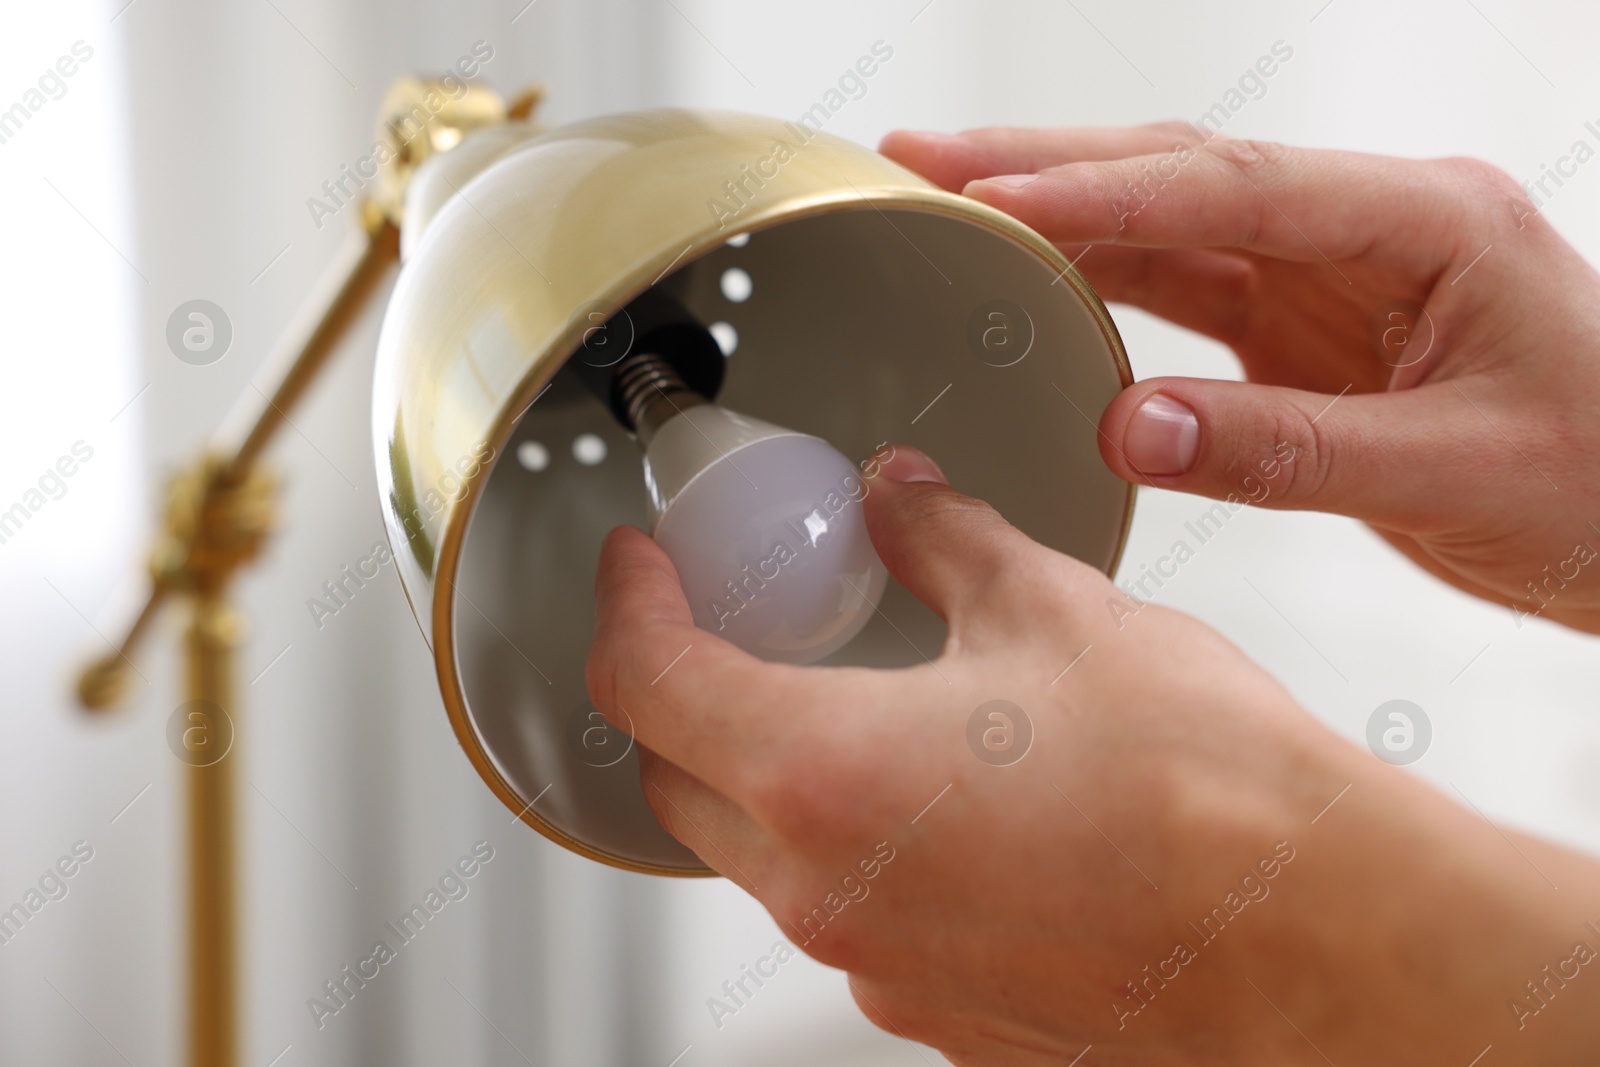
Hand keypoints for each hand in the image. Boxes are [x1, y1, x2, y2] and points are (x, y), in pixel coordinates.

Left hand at [587, 448, 1599, 1065]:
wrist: (1317, 939)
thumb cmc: (1204, 791)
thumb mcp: (1052, 611)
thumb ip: (944, 543)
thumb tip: (900, 502)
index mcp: (823, 773)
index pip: (646, 680)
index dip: (625, 605)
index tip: (639, 565)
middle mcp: (825, 888)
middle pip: (676, 777)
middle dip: (677, 691)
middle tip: (723, 622)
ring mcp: (875, 963)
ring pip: (757, 852)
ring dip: (763, 769)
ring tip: (838, 695)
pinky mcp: (934, 1007)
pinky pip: (845, 911)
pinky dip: (845, 840)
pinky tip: (929, 793)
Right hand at [880, 124, 1599, 632]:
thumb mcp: (1453, 475)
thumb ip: (1286, 451)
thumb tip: (1130, 429)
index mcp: (1431, 223)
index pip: (1237, 188)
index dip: (1103, 193)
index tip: (989, 199)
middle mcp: (1375, 227)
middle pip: (1185, 172)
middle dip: (1048, 162)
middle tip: (923, 155)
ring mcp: (1337, 273)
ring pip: (1173, 221)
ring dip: (1060, 209)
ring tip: (947, 195)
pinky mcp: (1309, 326)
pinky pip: (1187, 289)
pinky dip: (1103, 281)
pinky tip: (1032, 276)